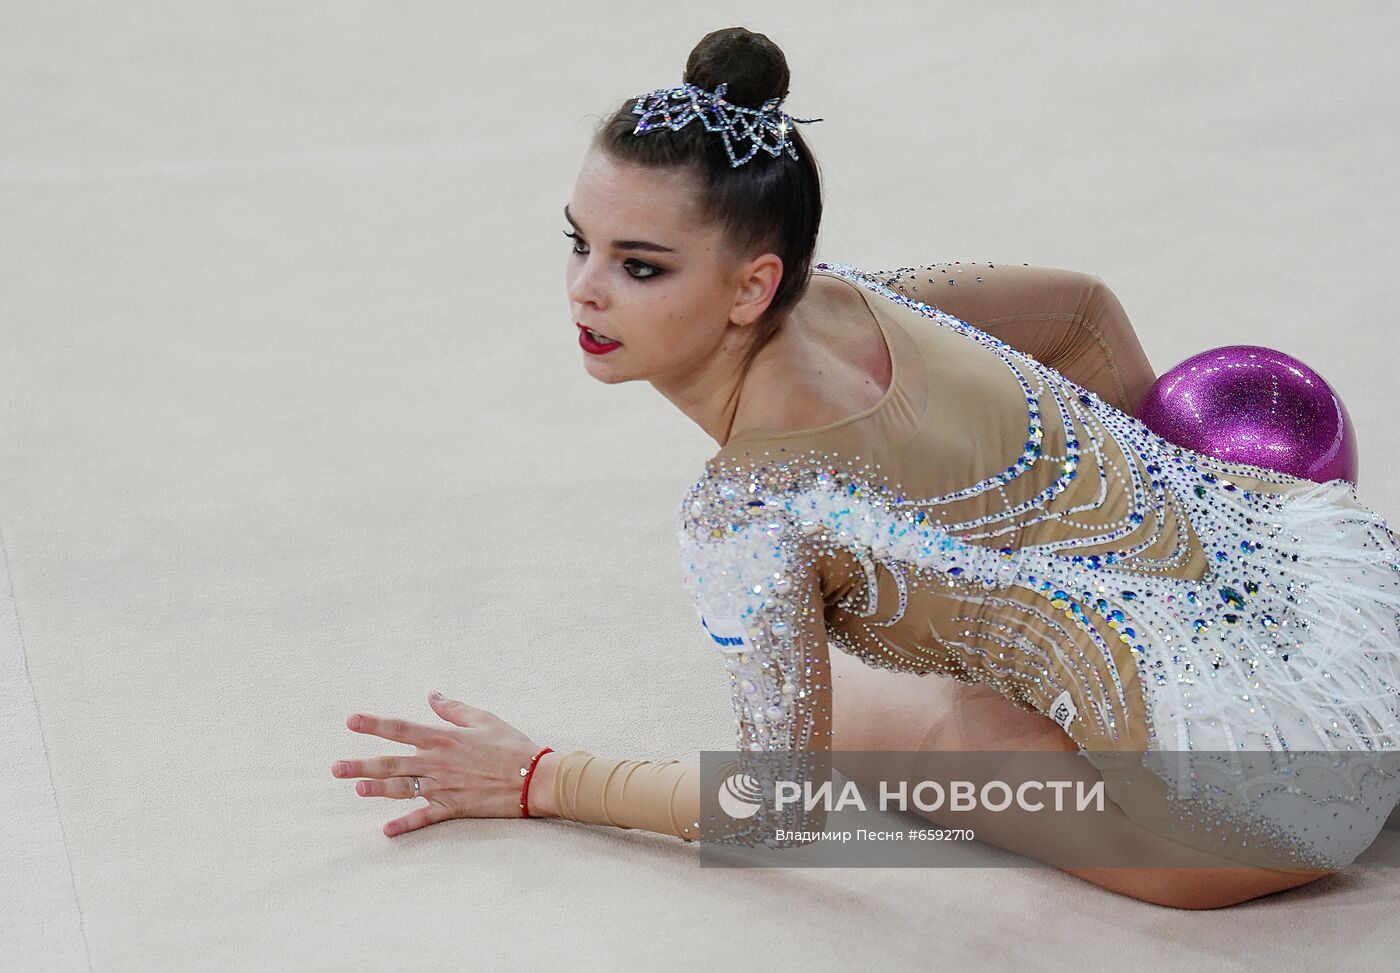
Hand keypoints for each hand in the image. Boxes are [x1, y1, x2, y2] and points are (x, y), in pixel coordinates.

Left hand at [332, 691, 547, 836]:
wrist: (534, 778)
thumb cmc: (512, 745)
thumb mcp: (484, 719)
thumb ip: (454, 709)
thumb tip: (432, 695)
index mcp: (444, 738)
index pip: (401, 729)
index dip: (374, 724)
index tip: (350, 721)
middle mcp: (438, 763)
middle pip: (392, 763)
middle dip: (362, 765)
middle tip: (336, 768)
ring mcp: (443, 787)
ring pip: (402, 789)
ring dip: (377, 790)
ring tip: (356, 789)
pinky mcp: (453, 807)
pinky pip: (424, 818)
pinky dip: (405, 825)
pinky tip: (385, 831)